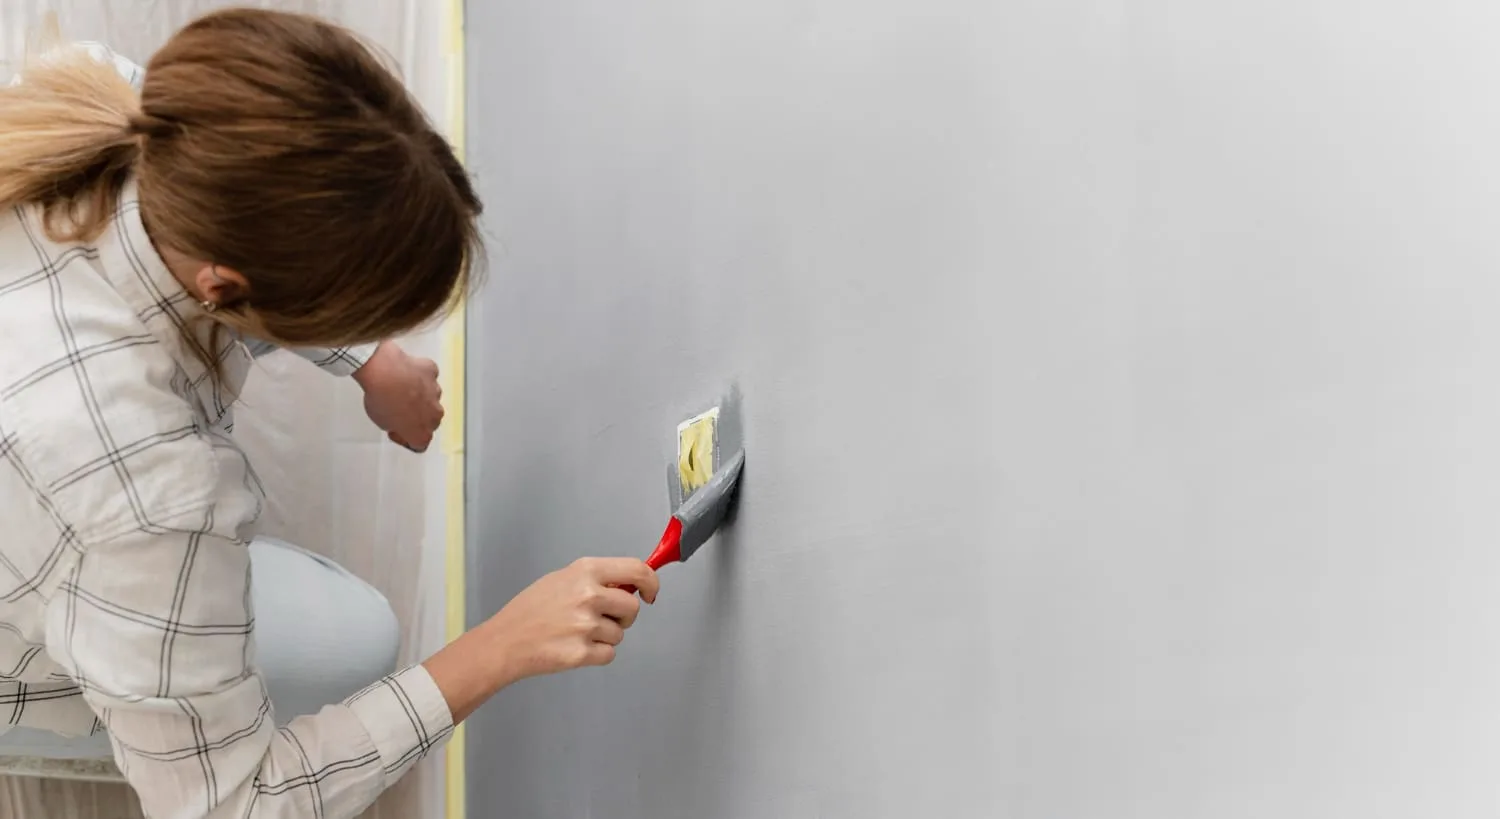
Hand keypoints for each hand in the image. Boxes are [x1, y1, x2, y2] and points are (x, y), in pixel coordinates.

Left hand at [353, 341, 442, 451]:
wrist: (384, 372)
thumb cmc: (382, 398)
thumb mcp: (381, 422)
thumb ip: (395, 425)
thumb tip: (396, 419)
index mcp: (422, 433)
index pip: (419, 443)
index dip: (406, 438)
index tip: (397, 431)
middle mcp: (434, 415)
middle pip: (429, 421)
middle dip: (417, 417)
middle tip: (398, 410)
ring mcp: (436, 392)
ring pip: (430, 398)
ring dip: (418, 396)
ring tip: (399, 390)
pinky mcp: (432, 373)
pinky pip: (427, 377)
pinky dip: (418, 377)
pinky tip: (404, 375)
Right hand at [487, 558, 659, 681]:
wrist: (505, 641)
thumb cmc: (530, 610)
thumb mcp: (562, 579)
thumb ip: (595, 579)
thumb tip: (628, 585)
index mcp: (585, 571)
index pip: (637, 570)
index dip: (651, 582)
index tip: (650, 592)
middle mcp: (589, 595)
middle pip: (633, 608)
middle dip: (623, 616)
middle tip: (602, 618)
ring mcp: (586, 625)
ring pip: (620, 634)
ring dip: (605, 637)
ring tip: (576, 633)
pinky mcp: (581, 652)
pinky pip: (609, 654)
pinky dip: (597, 654)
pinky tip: (575, 647)